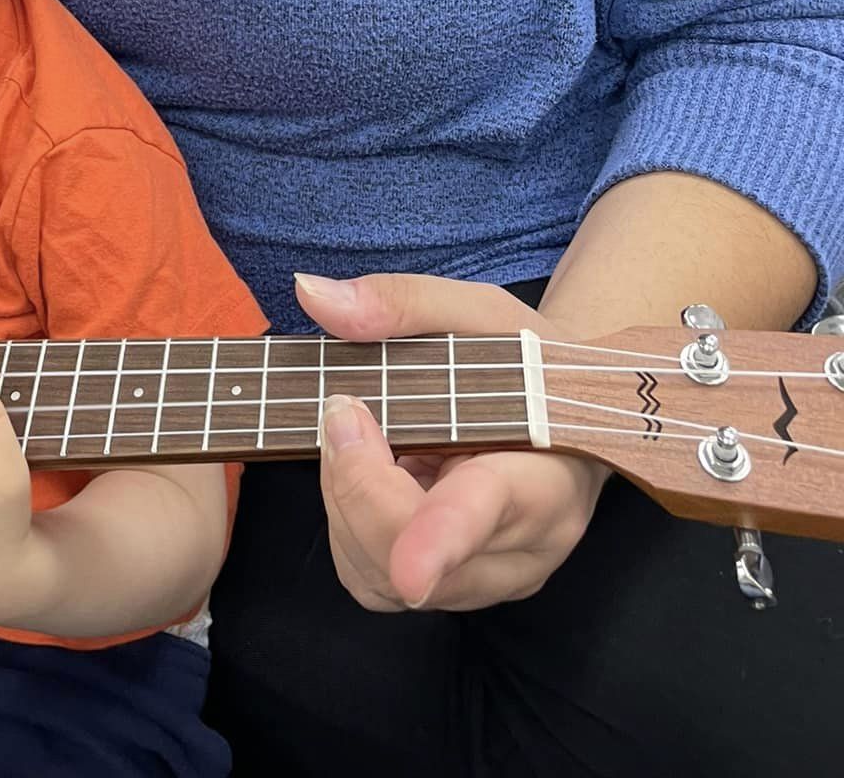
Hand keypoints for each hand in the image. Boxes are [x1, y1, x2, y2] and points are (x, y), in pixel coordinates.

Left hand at [296, 272, 609, 611]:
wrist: (573, 418)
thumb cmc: (530, 366)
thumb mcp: (481, 314)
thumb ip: (400, 303)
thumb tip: (312, 294)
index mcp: (540, 476)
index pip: (483, 514)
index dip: (440, 542)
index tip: (410, 569)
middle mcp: (521, 551)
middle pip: (408, 547)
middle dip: (351, 478)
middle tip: (347, 409)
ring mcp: (486, 581)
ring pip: (378, 575)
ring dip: (342, 500)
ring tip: (364, 438)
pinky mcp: (451, 592)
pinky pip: (370, 580)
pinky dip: (347, 525)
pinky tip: (370, 477)